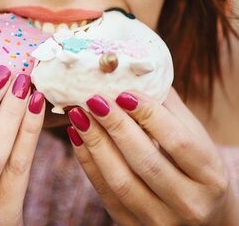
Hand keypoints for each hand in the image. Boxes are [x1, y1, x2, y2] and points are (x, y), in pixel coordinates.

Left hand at [67, 88, 238, 225]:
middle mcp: (189, 203)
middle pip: (146, 161)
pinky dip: (88, 164)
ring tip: (79, 115)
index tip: (124, 92)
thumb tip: (139, 77)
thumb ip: (171, 111)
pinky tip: (78, 137)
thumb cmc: (198, 171)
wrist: (204, 218)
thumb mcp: (197, 140)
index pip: (178, 142)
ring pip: (121, 181)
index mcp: (210, 176)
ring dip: (96, 144)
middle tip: (93, 99)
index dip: (149, 114)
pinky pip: (106, 194)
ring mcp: (160, 219)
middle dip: (116, 126)